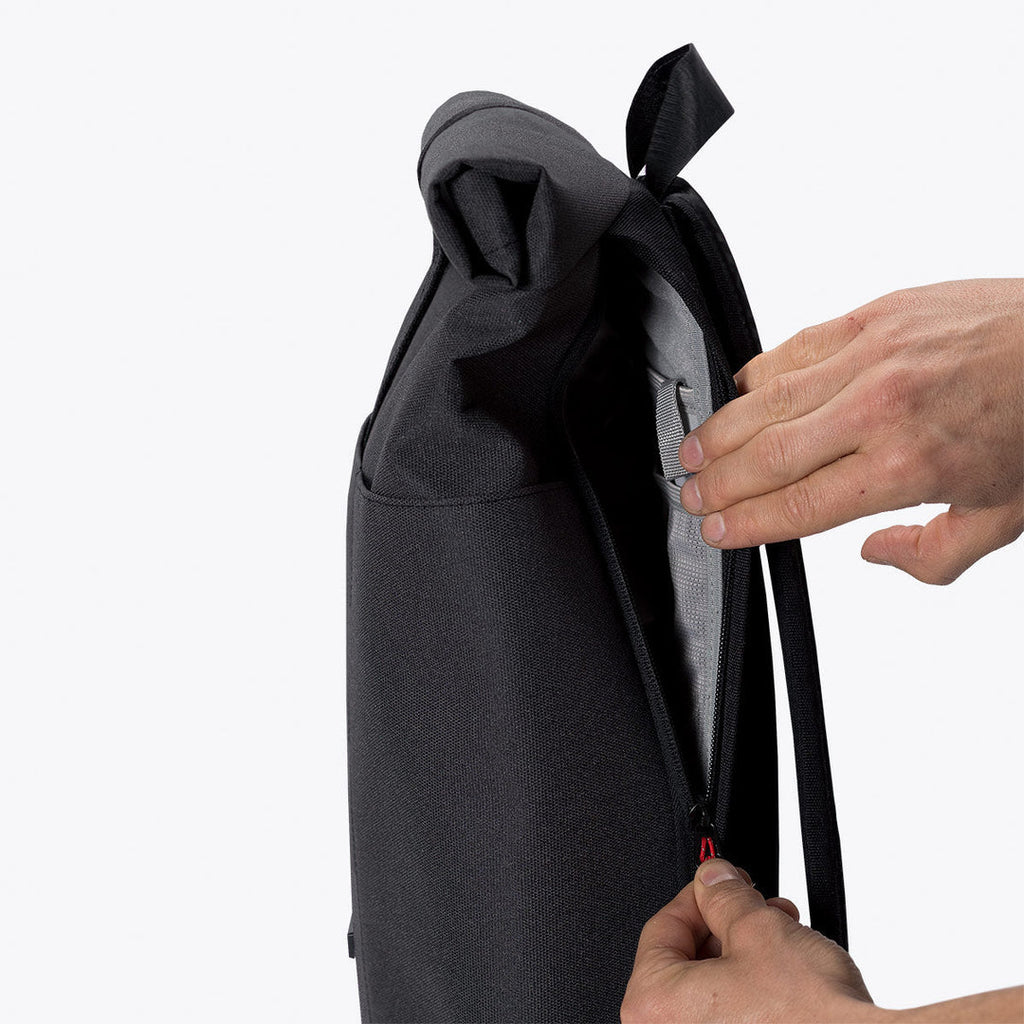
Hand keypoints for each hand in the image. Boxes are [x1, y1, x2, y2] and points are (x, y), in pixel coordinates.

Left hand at [621, 857, 877, 1022]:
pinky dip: (753, 996)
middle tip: (755, 906)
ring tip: (782, 934)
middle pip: (687, 962)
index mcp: (653, 1006)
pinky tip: (787, 977)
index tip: (718, 883)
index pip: (661, 930)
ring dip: (745, 957)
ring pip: (712, 993)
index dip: (697, 896)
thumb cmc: (809, 1018)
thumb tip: (712, 879)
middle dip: (727, 927)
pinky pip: (732, 1021)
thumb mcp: (758, 929)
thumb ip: (723, 894)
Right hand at [677, 279, 1023, 583]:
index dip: (746, 523)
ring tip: (692, 452)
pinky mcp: (877, 314)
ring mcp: (873, 355)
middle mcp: (879, 409)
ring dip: (722, 431)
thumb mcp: (1003, 516)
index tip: (717, 530)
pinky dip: (757, 374)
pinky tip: (737, 394)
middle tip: (691, 495)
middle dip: (718, 482)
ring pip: (768, 399)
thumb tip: (872, 551)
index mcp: (907, 466)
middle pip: (768, 455)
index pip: (797, 506)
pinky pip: (796, 347)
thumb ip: (932, 553)